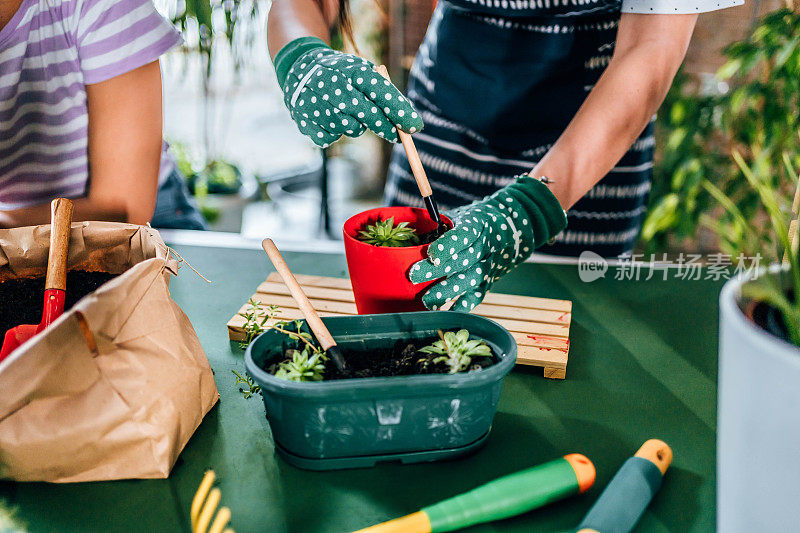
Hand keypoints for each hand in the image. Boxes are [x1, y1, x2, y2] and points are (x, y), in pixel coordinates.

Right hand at [274, 37, 422, 146]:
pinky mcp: (307, 124)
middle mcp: (336, 88)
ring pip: (352, 129)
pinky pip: (332, 137)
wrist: (299, 70)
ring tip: (344, 109)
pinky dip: (333, 130)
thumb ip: (385, 92)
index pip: (382, 92)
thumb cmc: (341, 74)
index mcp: (352, 71)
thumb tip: (409, 117)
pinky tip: (325, 115)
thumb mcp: (362, 73)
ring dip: (355, 125)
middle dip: (387, 128)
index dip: (399, 111)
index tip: (415, 126)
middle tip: (397, 135)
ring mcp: (320, 108)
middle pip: (370, 116)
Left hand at [409, 176, 566, 310]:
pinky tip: (445, 313)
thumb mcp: (462, 215)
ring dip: (447, 291)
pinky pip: (477, 296)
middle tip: (413, 275)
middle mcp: (487, 245)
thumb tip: (410, 241)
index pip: (464, 234)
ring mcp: (490, 264)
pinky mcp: (490, 280)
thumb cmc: (476, 221)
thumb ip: (440, 226)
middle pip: (463, 259)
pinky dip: (462, 306)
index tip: (431, 253)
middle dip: (437, 270)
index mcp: (478, 223)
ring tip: (426, 300)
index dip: (448, 245)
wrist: (514, 228)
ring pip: (470, 279)